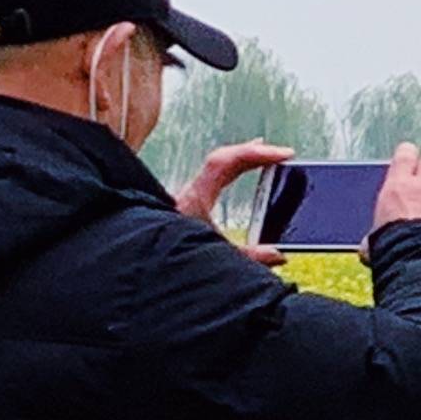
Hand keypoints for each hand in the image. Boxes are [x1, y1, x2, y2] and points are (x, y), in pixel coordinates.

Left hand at [177, 140, 295, 266]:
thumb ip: (250, 257)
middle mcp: (188, 194)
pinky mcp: (181, 211)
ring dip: (239, 163)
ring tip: (261, 161)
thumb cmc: (169, 260)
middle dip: (253, 154)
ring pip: (214, 170)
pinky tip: (235, 182)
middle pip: (222, 160)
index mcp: (195, 198)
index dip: (257, 153)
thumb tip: (279, 255)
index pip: (227, 161)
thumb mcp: (215, 257)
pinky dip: (226, 176)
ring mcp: (183, 201)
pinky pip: (208, 183)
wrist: (136, 266)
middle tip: (279, 154)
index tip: (284, 155)